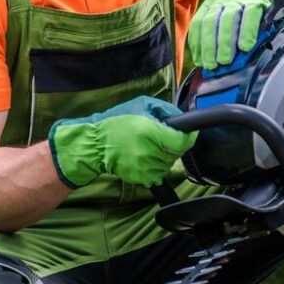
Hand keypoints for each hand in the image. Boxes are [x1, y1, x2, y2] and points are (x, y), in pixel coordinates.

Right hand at [48, 96, 196, 187]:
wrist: (95, 144)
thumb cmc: (117, 122)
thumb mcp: (142, 105)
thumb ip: (165, 110)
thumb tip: (181, 119)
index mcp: (151, 132)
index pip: (182, 141)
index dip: (188, 136)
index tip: (188, 133)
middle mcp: (149, 152)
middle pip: (177, 153)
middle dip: (174, 144)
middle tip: (161, 137)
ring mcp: (144, 168)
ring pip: (168, 164)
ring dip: (165, 156)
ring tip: (150, 146)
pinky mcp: (140, 178)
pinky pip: (158, 175)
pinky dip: (155, 166)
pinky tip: (145, 156)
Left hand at [188, 0, 283, 67]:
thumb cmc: (250, 6)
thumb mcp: (230, 13)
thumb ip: (221, 31)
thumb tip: (213, 58)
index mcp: (214, 2)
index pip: (200, 23)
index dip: (198, 43)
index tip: (201, 62)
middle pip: (212, 22)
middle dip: (210, 46)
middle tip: (212, 64)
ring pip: (228, 20)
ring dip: (225, 42)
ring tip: (226, 60)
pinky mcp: (258, 0)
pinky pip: (250, 17)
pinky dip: (247, 33)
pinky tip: (245, 47)